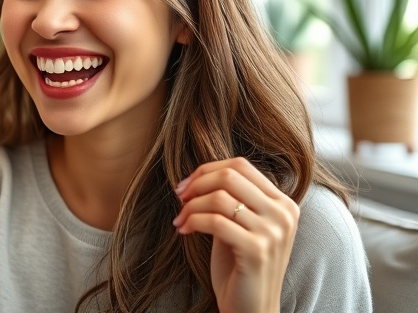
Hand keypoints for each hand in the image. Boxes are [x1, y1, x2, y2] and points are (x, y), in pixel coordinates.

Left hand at [172, 157, 299, 312]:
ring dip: (191, 206)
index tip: (185, 185)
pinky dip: (193, 221)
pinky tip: (183, 231)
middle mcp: (284, 214)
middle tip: (179, 199)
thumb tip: (197, 175)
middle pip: (230, 175)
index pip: (241, 165)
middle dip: (197, 183)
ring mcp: (273, 232)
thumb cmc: (240, 266)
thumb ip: (232, 199)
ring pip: (220, 197)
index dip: (207, 170)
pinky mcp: (257, 251)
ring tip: (181, 219)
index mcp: (283, 203)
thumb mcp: (241, 225)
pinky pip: (216, 222)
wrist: (252, 309)